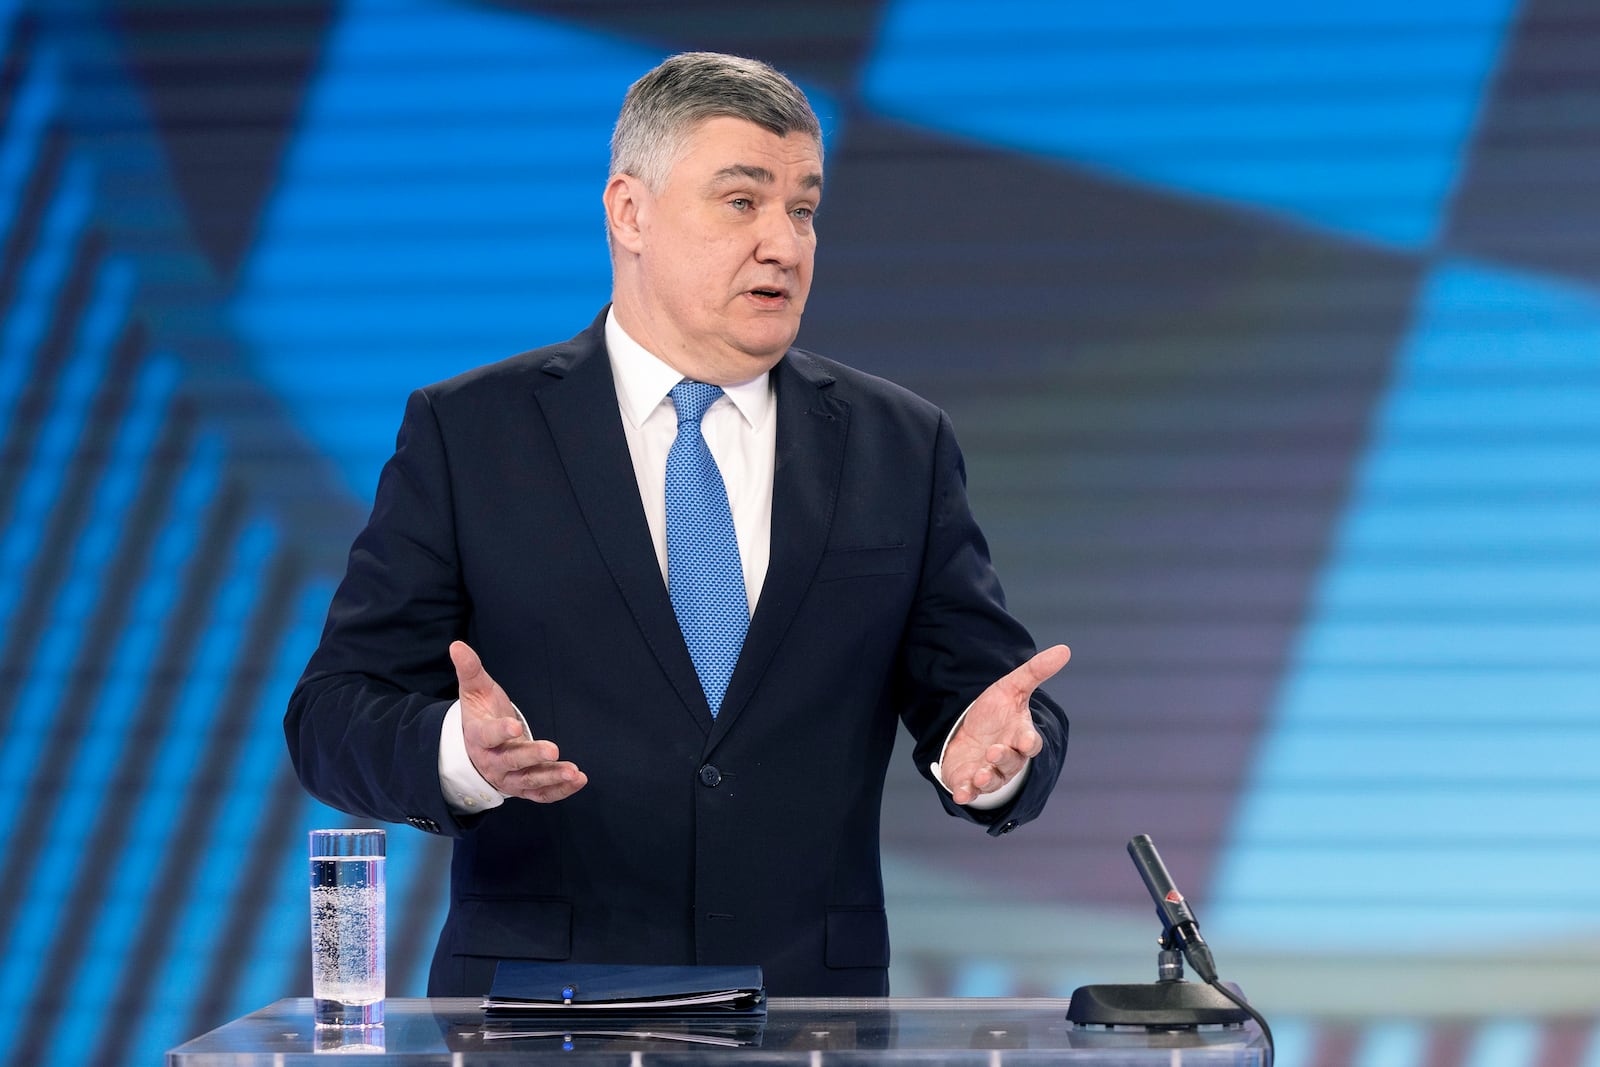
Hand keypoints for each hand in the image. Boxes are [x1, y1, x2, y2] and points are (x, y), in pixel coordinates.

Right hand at [451, 640, 586, 803]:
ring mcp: (508, 777)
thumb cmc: (481, 714)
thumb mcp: (474, 690)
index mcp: (479, 736)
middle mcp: (493, 761)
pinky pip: (541, 794)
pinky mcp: (524, 787)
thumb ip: (469, 669)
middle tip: (552, 749)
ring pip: (529, 781)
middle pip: (511, 761)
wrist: (479, 748)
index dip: (500, 731)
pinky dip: (559, 790)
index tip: (514, 726)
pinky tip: (578, 780)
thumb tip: (456, 645)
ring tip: (574, 772)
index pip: (488, 735)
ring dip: (551, 778)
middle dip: (531, 756)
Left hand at [940, 645, 1069, 805]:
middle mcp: (1008, 758)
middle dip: (1003, 759)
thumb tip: (1065, 649)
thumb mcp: (1011, 688)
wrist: (968, 733)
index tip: (1025, 740)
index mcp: (1020, 736)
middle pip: (1011, 762)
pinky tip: (960, 793)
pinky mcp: (969, 782)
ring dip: (986, 779)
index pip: (1031, 743)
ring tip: (979, 775)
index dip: (1029, 742)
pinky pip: (970, 792)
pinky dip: (966, 794)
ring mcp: (989, 772)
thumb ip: (1035, 672)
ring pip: (993, 780)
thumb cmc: (995, 713)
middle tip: (994, 752)